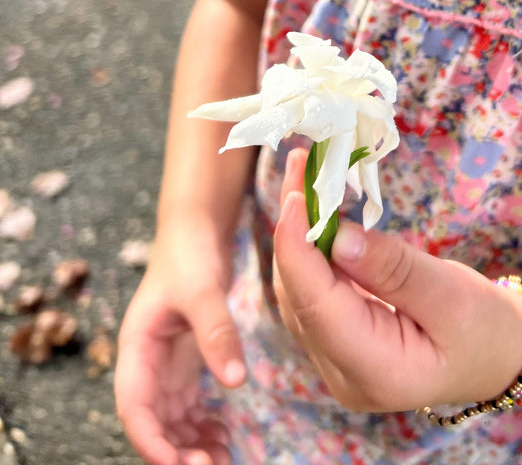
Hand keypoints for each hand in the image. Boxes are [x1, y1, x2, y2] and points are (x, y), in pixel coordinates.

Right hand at [115, 224, 246, 464]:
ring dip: (190, 442)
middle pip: (154, 419)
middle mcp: (148, 361)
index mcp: (138, 347)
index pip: (134, 405)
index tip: (177, 463)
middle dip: (175, 449)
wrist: (195, 231)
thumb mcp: (203, 291)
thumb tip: (234, 382)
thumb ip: (216, 333)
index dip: (151, 438)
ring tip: (221, 459)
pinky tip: (223, 436)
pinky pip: (190, 402)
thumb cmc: (190, 255)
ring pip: (172, 416)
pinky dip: (203, 423)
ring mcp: (168, 363)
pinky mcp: (188, 359)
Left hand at [272, 149, 521, 411]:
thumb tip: (339, 237)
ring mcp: (337, 363)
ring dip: (299, 236)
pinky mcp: (339, 343)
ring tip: (303, 179)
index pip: (317, 308)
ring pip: (300, 294)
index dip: (297, 251)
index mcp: (378, 373)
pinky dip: (313, 252)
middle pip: (300, 298)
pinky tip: (316, 214)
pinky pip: (314, 294)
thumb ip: (394, 269)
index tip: (295, 196)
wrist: (499, 359)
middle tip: (299, 167)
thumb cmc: (487, 329)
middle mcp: (344, 375)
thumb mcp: (453, 294)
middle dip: (294, 231)